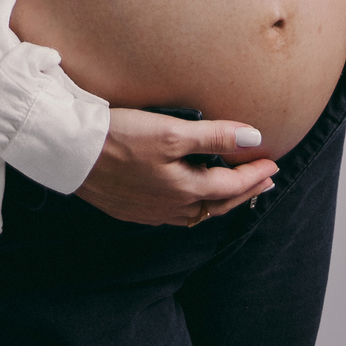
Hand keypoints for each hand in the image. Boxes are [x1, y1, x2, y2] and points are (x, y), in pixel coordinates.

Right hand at [74, 109, 277, 226]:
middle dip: (244, 192)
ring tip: (233, 191)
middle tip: (264, 181)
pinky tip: (188, 198)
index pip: (232, 186)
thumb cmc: (121, 137)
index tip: (274, 164)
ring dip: (220, 201)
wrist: (71, 152)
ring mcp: (151, 212)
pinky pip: (174, 214)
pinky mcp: (132, 209)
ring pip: (196, 212)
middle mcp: (172, 208)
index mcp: (185, 189)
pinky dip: (192, 205)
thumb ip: (215, 137)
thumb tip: (255, 139)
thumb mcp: (171, 131)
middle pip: (218, 204)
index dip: (254, 175)